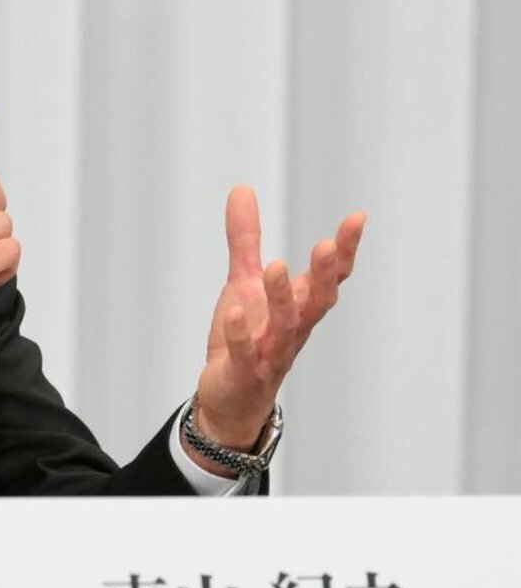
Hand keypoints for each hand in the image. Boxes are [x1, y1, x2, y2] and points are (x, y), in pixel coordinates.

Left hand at [191, 186, 364, 460]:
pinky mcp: (243, 372)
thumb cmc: (247, 337)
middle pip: (318, 301)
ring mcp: (270, 352)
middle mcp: (293, 328)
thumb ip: (246, 239)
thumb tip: (242, 188)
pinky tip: (234, 311)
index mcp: (299, 306)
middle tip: (328, 245)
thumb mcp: (243, 281)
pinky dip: (242, 334)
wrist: (230, 400)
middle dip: (326, 274)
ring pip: (285, 326)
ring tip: (278, 266)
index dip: (345, 250)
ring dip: (284, 298)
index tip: (357, 218)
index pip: (330, 277)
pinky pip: (246, 354)